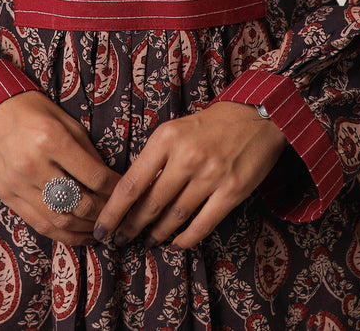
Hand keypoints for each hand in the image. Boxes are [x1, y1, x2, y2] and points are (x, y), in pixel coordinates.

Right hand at [0, 90, 120, 246]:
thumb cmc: (32, 110)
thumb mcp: (65, 121)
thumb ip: (87, 151)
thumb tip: (108, 180)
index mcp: (51, 139)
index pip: (94, 176)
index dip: (114, 188)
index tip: (125, 192)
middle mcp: (33, 165)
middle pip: (78, 203)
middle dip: (103, 213)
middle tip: (116, 214)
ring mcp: (17, 184)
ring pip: (59, 219)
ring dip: (85, 229)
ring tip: (100, 228)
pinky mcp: (6, 196)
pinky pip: (38, 224)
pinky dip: (62, 234)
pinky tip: (78, 233)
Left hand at [93, 101, 286, 249]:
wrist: (257, 116)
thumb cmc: (212, 123)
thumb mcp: (177, 129)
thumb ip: (157, 157)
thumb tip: (134, 192)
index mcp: (166, 138)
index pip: (131, 183)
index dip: (113, 211)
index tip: (101, 228)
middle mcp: (186, 156)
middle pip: (151, 203)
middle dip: (132, 226)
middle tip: (121, 239)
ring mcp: (210, 175)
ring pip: (175, 216)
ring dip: (158, 233)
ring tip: (148, 240)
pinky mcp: (232, 190)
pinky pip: (203, 224)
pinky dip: (186, 238)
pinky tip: (176, 242)